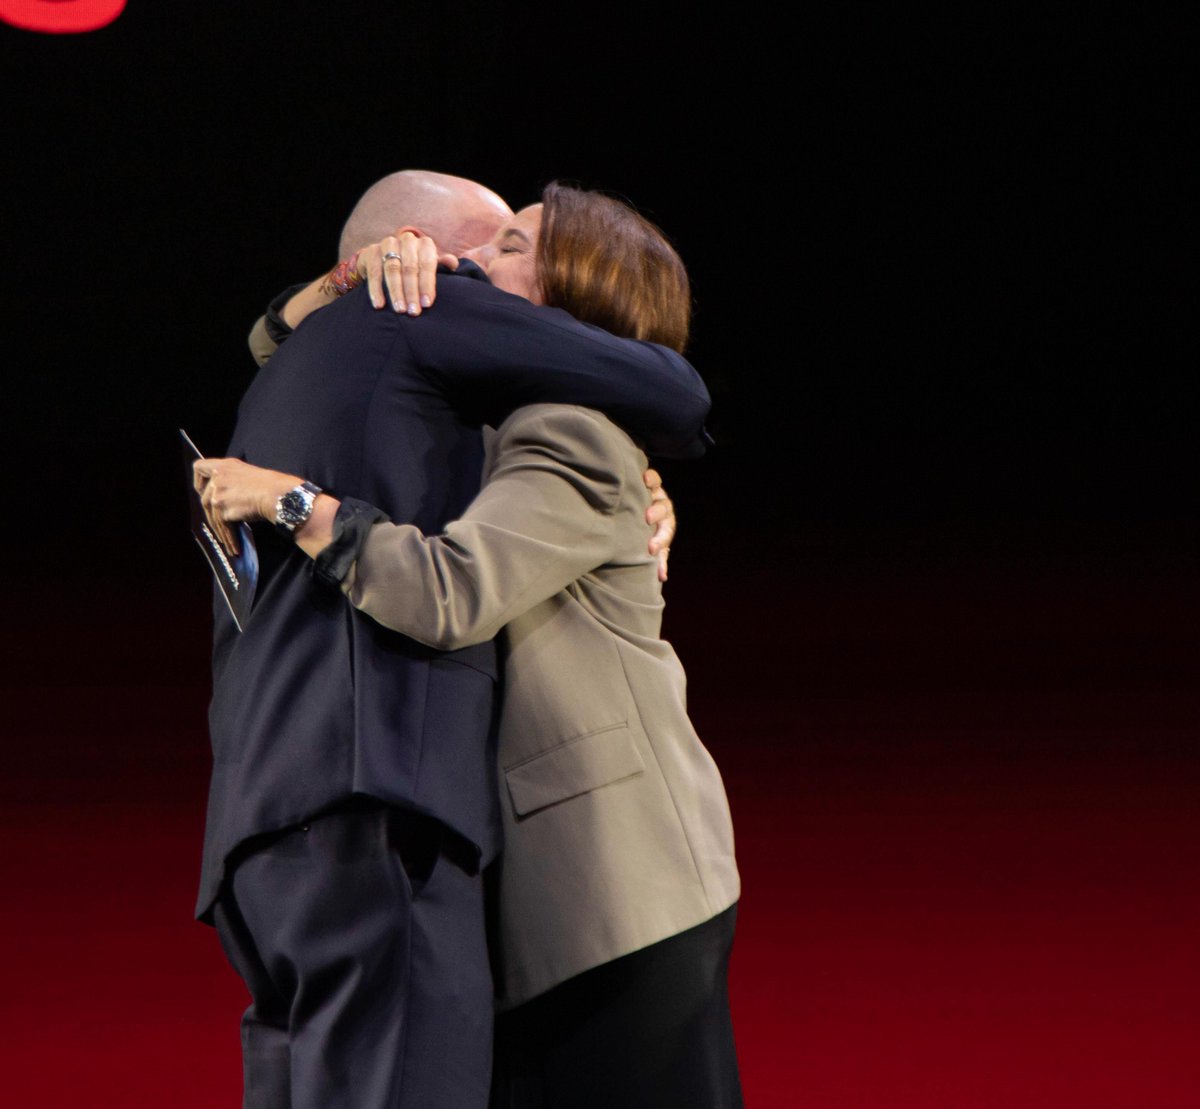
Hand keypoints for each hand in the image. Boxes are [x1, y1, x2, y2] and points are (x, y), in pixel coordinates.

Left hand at [192, 458, 299, 555]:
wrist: (279, 495)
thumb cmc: (273, 486)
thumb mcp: (248, 474)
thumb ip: (232, 481)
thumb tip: (227, 498)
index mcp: (224, 466)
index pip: (199, 467)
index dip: (199, 480)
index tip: (203, 490)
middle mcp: (218, 478)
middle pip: (205, 498)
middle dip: (211, 514)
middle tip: (218, 524)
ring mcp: (218, 494)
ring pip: (213, 516)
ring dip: (220, 531)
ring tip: (228, 542)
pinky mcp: (222, 510)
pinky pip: (222, 527)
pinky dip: (228, 538)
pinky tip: (234, 546)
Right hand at [356, 230, 458, 314]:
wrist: (387, 258)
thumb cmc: (416, 266)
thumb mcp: (431, 266)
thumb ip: (443, 266)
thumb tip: (452, 264)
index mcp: (425, 244)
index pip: (427, 263)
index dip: (427, 284)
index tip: (426, 304)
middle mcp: (407, 240)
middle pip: (409, 267)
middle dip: (412, 291)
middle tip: (413, 311)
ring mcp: (388, 244)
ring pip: (391, 269)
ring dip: (395, 291)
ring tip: (399, 310)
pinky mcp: (371, 251)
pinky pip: (373, 272)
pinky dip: (376, 289)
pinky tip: (379, 305)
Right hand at [643, 468, 675, 582]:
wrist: (643, 508)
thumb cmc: (648, 533)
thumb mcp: (654, 545)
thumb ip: (657, 559)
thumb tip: (662, 577)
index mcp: (665, 528)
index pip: (665, 535)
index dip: (660, 541)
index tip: (651, 549)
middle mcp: (663, 511)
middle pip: (664, 511)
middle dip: (657, 514)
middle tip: (648, 518)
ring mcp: (657, 496)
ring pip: (659, 494)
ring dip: (653, 492)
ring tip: (645, 491)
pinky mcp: (651, 483)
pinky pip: (655, 478)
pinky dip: (651, 478)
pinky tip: (643, 478)